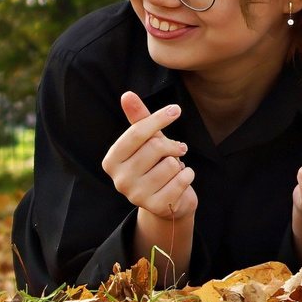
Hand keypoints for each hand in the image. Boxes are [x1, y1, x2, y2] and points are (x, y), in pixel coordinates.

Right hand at [104, 92, 196, 221]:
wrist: (167, 201)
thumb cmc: (156, 165)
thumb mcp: (148, 141)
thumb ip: (139, 119)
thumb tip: (127, 95)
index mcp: (112, 160)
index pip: (136, 133)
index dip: (158, 119)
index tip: (176, 109)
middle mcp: (119, 179)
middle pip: (155, 147)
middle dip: (172, 146)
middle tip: (177, 150)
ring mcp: (136, 195)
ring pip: (171, 164)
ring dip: (179, 164)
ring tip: (173, 170)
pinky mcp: (155, 206)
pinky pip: (182, 181)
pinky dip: (188, 176)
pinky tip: (181, 180)